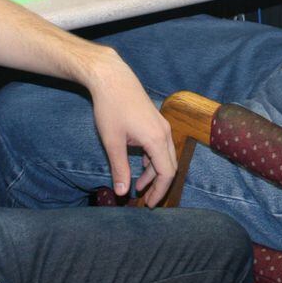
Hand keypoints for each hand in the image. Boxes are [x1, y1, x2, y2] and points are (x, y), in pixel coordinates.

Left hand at [86, 51, 175, 205]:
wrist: (111, 78)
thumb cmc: (111, 108)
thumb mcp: (112, 142)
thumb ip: (119, 168)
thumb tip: (122, 192)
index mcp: (157, 139)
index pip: (167, 173)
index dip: (160, 192)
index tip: (149, 205)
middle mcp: (165, 133)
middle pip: (170, 166)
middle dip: (159, 185)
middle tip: (146, 200)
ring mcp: (162, 125)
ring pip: (165, 156)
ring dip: (154, 172)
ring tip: (138, 186)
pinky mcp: (156, 120)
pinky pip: (161, 146)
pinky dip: (153, 159)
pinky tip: (140, 165)